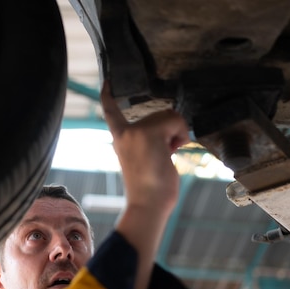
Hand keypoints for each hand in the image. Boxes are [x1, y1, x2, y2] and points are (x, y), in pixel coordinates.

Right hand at [100, 81, 189, 214]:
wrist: (147, 204)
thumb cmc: (149, 189)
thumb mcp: (145, 159)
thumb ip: (149, 142)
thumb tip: (172, 130)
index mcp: (119, 139)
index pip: (111, 112)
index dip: (108, 96)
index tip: (107, 82)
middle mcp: (124, 132)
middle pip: (159, 113)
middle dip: (170, 130)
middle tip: (165, 154)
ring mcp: (136, 132)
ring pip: (170, 116)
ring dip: (178, 134)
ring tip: (168, 155)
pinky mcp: (149, 134)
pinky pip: (176, 122)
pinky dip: (182, 134)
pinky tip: (173, 151)